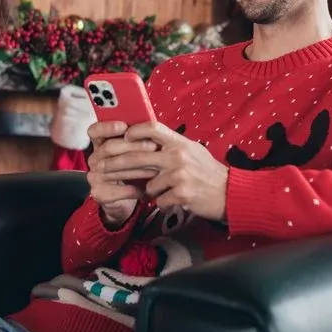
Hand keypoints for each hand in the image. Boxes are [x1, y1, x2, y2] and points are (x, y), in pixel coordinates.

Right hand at [87, 121, 158, 227]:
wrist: (127, 197)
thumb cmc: (134, 170)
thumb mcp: (134, 151)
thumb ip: (136, 138)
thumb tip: (150, 125)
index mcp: (100, 144)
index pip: (95, 131)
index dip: (107, 127)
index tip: (124, 126)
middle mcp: (94, 158)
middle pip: (108, 148)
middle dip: (133, 146)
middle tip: (153, 147)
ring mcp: (94, 176)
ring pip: (115, 170)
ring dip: (138, 169)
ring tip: (156, 168)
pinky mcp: (99, 193)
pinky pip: (118, 190)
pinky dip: (134, 189)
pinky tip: (145, 188)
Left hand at [107, 121, 229, 221]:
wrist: (230, 193)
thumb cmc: (208, 173)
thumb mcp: (191, 151)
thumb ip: (170, 145)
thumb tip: (145, 138)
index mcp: (180, 143)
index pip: (152, 127)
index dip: (133, 130)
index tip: (123, 136)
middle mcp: (178, 156)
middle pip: (137, 156)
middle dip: (116, 164)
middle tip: (101, 167)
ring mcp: (180, 175)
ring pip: (148, 185)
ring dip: (153, 192)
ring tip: (168, 191)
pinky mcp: (181, 194)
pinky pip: (159, 201)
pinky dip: (164, 203)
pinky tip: (176, 200)